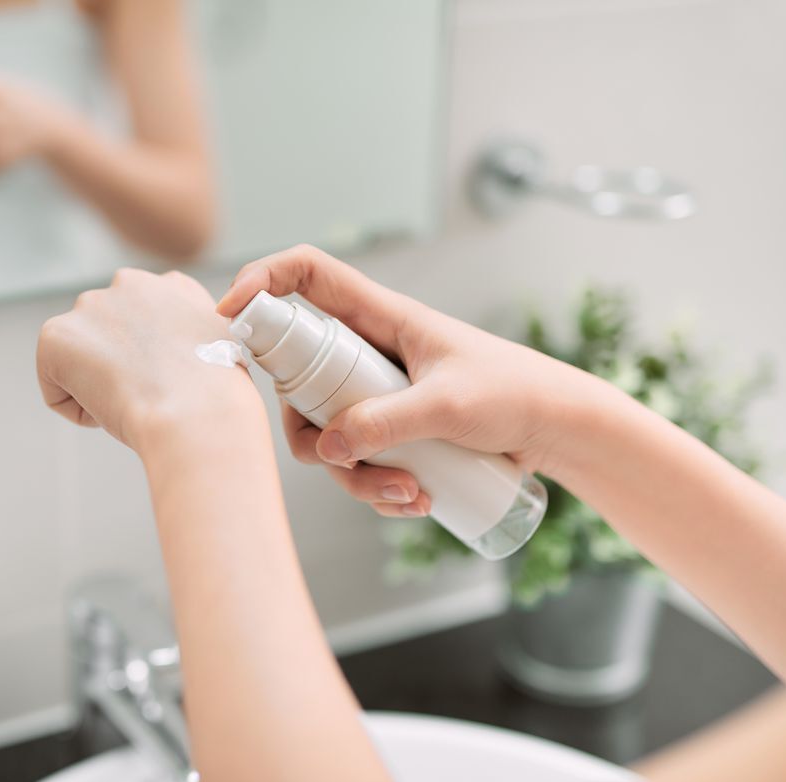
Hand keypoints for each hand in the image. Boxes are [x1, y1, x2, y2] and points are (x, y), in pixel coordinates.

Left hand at [38, 269, 259, 450]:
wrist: (196, 412)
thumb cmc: (216, 400)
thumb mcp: (220, 353)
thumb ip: (189, 341)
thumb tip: (167, 362)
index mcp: (173, 285)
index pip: (147, 318)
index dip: (154, 358)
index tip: (170, 381)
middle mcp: (129, 283)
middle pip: (108, 337)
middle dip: (121, 367)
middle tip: (151, 394)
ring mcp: (90, 305)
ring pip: (82, 362)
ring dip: (101, 387)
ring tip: (136, 401)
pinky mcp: (56, 335)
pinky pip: (57, 388)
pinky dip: (80, 410)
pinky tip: (113, 409)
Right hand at [217, 245, 598, 517]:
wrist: (554, 430)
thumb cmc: (514, 392)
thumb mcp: (450, 404)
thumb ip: (387, 422)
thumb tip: (330, 447)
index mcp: (381, 316)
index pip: (308, 275)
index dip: (263, 280)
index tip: (231, 314)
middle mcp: (366, 353)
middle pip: (297, 379)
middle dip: (311, 431)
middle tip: (343, 459)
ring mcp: (373, 395)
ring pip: (326, 434)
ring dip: (356, 476)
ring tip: (410, 495)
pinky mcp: (388, 431)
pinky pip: (356, 462)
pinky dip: (378, 489)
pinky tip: (419, 502)